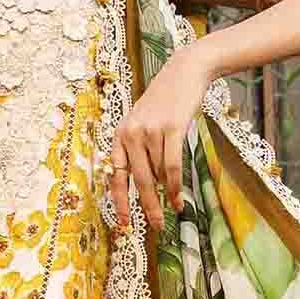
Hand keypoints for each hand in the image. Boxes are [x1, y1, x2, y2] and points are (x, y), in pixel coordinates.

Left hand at [108, 47, 211, 233]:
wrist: (184, 72)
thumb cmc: (165, 102)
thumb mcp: (143, 123)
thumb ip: (139, 151)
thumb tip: (147, 188)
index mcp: (120, 135)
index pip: (115, 175)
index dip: (120, 201)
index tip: (125, 223)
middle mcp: (131, 133)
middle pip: (139, 181)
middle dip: (147, 207)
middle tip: (155, 226)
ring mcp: (150, 131)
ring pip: (158, 175)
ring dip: (166, 195)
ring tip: (173, 206)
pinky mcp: (171, 129)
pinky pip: (172, 167)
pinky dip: (175, 186)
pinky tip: (178, 198)